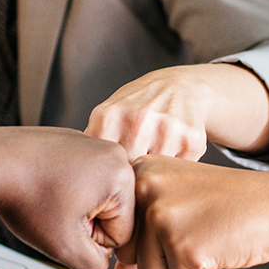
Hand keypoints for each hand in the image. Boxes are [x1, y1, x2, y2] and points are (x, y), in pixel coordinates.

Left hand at [0, 126, 134, 268]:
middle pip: (113, 212)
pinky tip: (43, 187)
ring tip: (47, 199)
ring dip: (75, 207)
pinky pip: (83, 179)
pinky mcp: (77, 142)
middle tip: (54, 212)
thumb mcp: (64, 248)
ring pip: (97, 197)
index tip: (64, 224)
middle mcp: (114, 153)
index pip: (123, 233)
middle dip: (85, 222)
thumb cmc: (23, 197)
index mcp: (122, 176)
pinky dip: (65, 188)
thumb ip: (95, 266)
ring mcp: (94, 145)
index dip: (91, 240)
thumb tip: (104, 262)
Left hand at [86, 63, 268, 159]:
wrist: (180, 87)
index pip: (101, 167)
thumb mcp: (107, 116)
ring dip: (154, 175)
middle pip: (126, 174)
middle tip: (133, 174)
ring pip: (153, 176)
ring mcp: (168, 129)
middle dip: (129, 177)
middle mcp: (138, 120)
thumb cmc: (137, 108)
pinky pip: (177, 172)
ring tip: (153, 162)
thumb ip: (91, 145)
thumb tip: (74, 181)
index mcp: (109, 116)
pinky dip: (174, 169)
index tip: (111, 177)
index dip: (106, 176)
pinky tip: (172, 154)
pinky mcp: (193, 139)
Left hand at [115, 155, 268, 268]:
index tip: (181, 213)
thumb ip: (143, 235)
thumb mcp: (182, 204)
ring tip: (207, 231)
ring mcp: (163, 219)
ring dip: (181, 261)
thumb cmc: (235, 200)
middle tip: (198, 223)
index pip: (120, 226)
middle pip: (129, 251)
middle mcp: (146, 190)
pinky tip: (219, 243)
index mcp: (142, 170)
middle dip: (163, 251)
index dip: (151, 232)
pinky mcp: (183, 248)